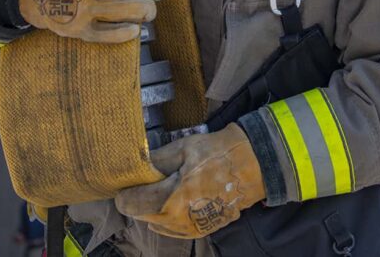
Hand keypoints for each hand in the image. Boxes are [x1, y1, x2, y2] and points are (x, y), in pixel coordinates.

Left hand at [114, 124, 265, 238]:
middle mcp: (176, 220)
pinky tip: (174, 201)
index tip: (128, 180)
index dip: (124, 191)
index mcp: (169, 199)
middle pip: (141, 214)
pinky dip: (168, 216)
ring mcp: (189, 228)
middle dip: (139, 198)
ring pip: (156, 222)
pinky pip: (173, 229)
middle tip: (147, 180)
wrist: (254, 165)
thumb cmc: (218, 154)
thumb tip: (133, 166)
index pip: (129, 203)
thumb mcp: (183, 149)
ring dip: (153, 207)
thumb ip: (154, 162)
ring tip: (164, 187)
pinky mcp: (201, 230)